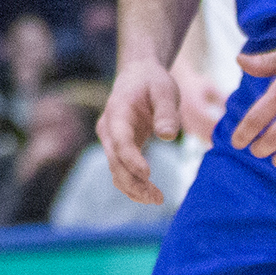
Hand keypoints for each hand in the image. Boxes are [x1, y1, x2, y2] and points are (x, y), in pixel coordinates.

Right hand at [96, 57, 181, 204]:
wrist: (138, 75)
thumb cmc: (152, 82)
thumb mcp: (164, 90)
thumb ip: (166, 112)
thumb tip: (167, 136)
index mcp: (117, 112)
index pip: (121, 140)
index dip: (131, 159)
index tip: (148, 174)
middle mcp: (108, 129)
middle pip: (114, 161)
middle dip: (132, 182)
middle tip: (157, 198)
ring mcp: (111, 140)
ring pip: (115, 170)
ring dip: (133, 187)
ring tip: (157, 199)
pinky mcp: (119, 148)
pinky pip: (121, 170)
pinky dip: (133, 184)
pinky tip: (151, 194)